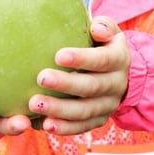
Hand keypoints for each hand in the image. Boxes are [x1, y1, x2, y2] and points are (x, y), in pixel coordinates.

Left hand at [26, 15, 129, 134]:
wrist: (118, 72)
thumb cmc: (102, 44)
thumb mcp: (109, 31)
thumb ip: (104, 26)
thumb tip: (95, 29)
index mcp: (119, 60)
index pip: (103, 59)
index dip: (83, 59)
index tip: (59, 55)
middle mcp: (116, 84)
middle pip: (92, 87)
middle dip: (67, 84)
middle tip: (41, 78)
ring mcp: (108, 105)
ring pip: (85, 111)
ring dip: (60, 109)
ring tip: (34, 104)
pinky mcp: (98, 119)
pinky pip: (82, 126)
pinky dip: (64, 127)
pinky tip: (44, 124)